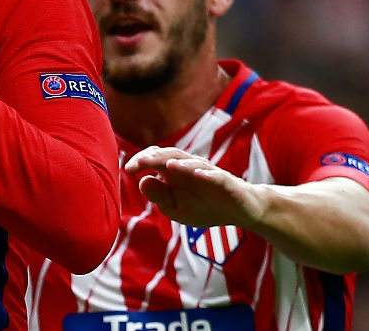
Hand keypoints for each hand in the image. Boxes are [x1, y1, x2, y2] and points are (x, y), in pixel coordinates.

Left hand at [125, 146, 264, 228]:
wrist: (240, 211)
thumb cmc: (204, 206)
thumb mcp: (176, 208)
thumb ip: (158, 196)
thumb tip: (142, 181)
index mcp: (175, 173)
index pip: (156, 159)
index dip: (142, 160)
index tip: (129, 168)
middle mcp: (191, 168)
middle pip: (172, 157)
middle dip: (156, 158)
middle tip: (141, 162)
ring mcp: (209, 173)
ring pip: (193, 164)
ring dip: (181, 163)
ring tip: (167, 165)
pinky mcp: (227, 182)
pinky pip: (217, 176)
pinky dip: (208, 174)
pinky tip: (198, 175)